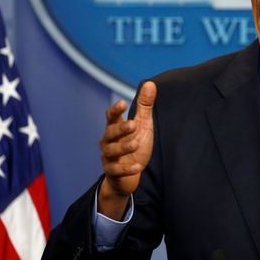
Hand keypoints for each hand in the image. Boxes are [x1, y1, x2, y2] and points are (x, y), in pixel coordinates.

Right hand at [97, 81, 155, 218]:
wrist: (129, 176)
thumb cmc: (135, 146)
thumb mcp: (142, 125)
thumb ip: (144, 106)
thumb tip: (151, 83)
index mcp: (114, 128)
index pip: (111, 116)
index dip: (116, 110)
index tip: (124, 103)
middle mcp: (109, 141)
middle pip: (110, 133)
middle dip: (120, 128)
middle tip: (133, 125)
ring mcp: (109, 157)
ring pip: (111, 151)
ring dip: (124, 147)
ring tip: (136, 144)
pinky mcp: (112, 172)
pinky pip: (117, 170)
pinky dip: (126, 169)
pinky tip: (138, 167)